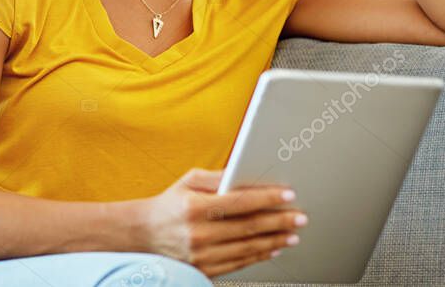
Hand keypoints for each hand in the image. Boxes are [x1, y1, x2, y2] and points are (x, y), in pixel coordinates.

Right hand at [138, 167, 306, 277]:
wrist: (145, 234)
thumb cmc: (169, 205)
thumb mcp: (188, 182)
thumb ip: (217, 178)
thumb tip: (244, 174)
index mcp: (195, 207)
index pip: (240, 202)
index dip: (267, 198)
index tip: (287, 195)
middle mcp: (199, 233)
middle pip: (249, 227)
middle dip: (279, 221)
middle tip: (299, 217)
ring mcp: (202, 255)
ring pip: (248, 248)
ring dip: (274, 240)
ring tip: (292, 234)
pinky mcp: (204, 270)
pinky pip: (239, 263)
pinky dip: (259, 256)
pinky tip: (272, 248)